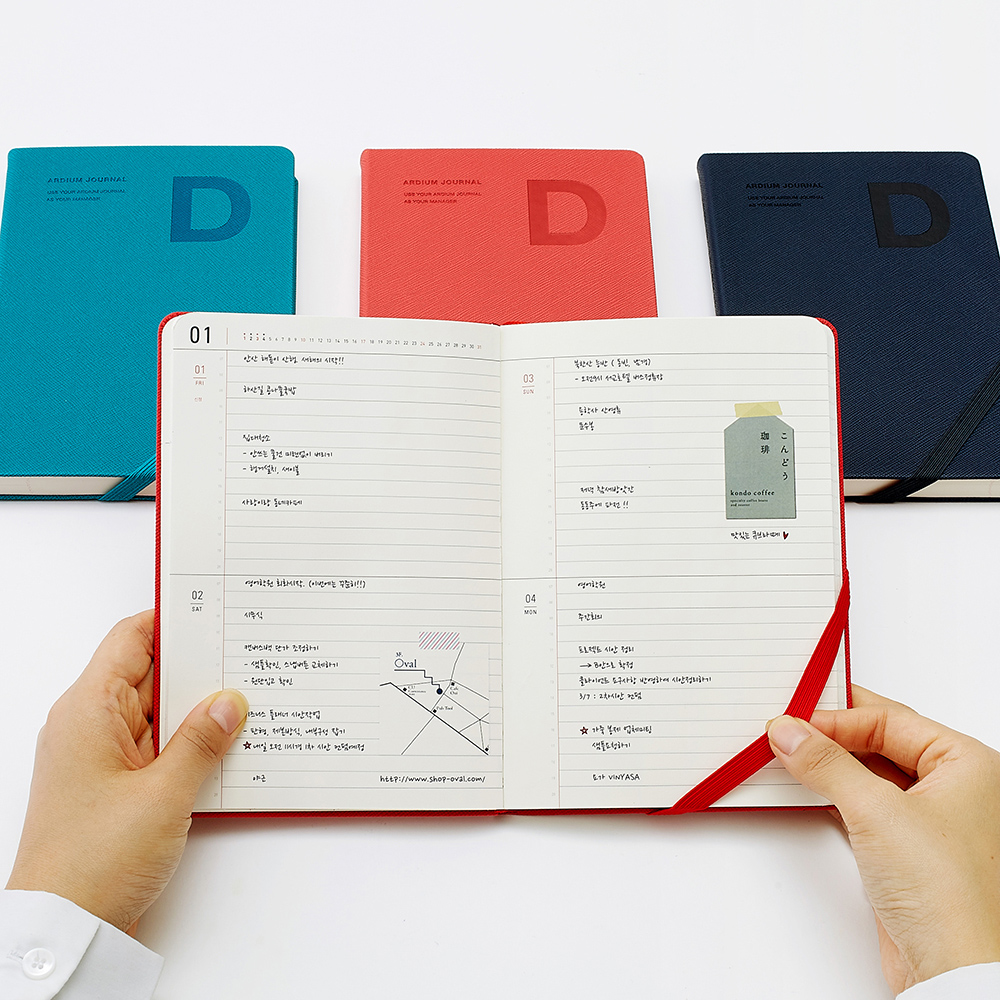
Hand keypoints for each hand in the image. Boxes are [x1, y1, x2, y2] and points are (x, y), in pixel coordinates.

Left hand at [5, 610, 247, 933]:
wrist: (64, 929)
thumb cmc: (92, 863)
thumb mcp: (163, 794)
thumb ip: (202, 741)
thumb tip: (230, 701)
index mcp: (88, 710)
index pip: (132, 639)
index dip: (172, 620)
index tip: (214, 610)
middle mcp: (88, 726)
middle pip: (149, 674)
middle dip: (197, 668)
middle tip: (247, 658)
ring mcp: (99, 756)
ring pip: (156, 712)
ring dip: (196, 711)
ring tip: (245, 704)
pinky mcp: (112, 785)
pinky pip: (155, 746)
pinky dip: (186, 742)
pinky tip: (222, 748)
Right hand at [767, 686, 999, 994]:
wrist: (953, 971)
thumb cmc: (949, 895)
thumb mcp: (876, 810)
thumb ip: (826, 763)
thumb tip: (792, 732)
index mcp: (968, 763)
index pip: (890, 720)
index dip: (837, 716)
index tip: (793, 719)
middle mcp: (956, 788)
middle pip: (880, 743)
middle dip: (831, 737)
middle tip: (786, 730)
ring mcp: (933, 821)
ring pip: (870, 775)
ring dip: (829, 767)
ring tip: (788, 755)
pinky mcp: (909, 852)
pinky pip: (865, 806)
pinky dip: (834, 795)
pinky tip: (807, 789)